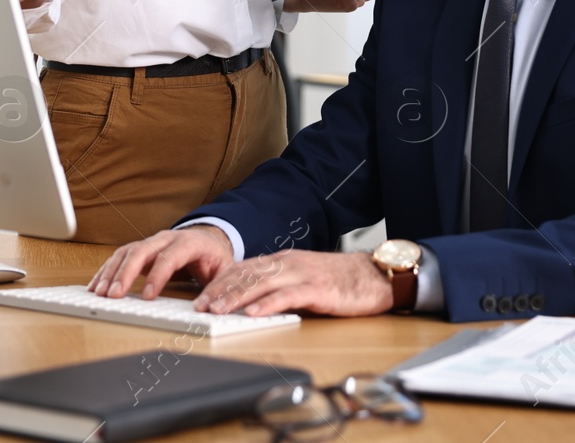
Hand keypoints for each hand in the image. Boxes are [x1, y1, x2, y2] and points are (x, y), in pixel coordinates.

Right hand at [88, 226, 233, 299]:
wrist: (209, 238)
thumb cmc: (215, 256)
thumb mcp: (226, 270)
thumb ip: (219, 286)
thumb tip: (211, 306)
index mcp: (189, 242)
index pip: (170, 256)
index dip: (157, 276)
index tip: (147, 296)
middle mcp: (166, 238)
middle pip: (141, 251)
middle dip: (125, 273)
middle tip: (114, 295)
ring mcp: (151, 241)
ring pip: (127, 252)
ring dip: (111, 272)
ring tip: (100, 293)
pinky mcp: (141, 248)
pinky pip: (120, 256)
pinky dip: (107, 270)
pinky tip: (97, 285)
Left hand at [193, 250, 392, 317]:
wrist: (374, 276)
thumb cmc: (340, 281)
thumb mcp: (303, 277)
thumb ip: (280, 284)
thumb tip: (252, 300)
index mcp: (283, 261)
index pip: (244, 269)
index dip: (221, 282)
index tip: (202, 297)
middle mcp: (289, 263)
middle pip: (247, 275)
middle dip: (221, 291)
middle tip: (200, 306)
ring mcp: (303, 274)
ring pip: (262, 284)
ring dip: (237, 298)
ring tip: (218, 310)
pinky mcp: (319, 288)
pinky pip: (289, 295)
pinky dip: (270, 304)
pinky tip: (255, 313)